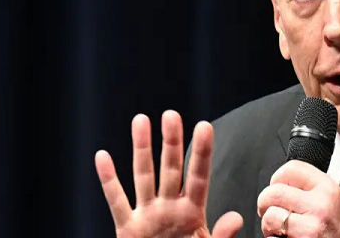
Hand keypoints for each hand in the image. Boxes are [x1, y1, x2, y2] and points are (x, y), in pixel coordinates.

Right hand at [95, 111, 242, 237]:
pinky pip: (116, 202)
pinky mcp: (127, 229)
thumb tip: (237, 217)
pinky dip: (108, 180)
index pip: (199, 177)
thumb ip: (221, 236)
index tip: (204, 126)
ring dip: (141, 149)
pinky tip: (102, 157)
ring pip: (143, 176)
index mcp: (192, 213)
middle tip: (171, 115)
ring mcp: (147, 215)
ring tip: (141, 120)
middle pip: (171, 169)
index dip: (201, 152)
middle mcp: (169, 208)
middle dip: (171, 142)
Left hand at [257, 160, 339, 237]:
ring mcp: (314, 221)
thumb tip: (281, 182)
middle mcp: (322, 202)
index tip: (276, 187)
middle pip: (275, 190)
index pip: (291, 168)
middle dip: (265, 202)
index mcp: (327, 187)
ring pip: (271, 212)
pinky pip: (274, 230)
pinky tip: (281, 236)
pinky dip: (271, 233)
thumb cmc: (338, 232)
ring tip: (277, 226)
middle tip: (269, 209)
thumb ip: (309, 188)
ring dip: (267, 221)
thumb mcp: (331, 201)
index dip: (277, 178)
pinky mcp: (305, 237)